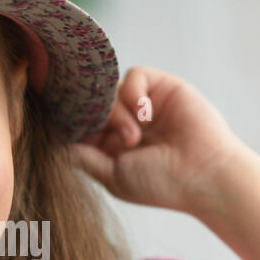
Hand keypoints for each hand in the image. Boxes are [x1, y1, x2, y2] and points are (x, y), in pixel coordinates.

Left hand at [68, 66, 246, 213]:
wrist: (203, 176)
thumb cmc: (161, 183)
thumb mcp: (113, 175)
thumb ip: (85, 158)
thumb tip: (56, 144)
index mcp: (113, 146)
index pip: (81, 125)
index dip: (74, 126)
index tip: (71, 134)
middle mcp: (126, 123)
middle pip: (91, 105)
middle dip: (94, 121)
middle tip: (114, 144)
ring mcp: (143, 105)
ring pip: (109, 91)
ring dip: (115, 113)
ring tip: (134, 137)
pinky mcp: (162, 87)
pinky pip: (133, 75)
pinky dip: (132, 92)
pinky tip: (143, 115)